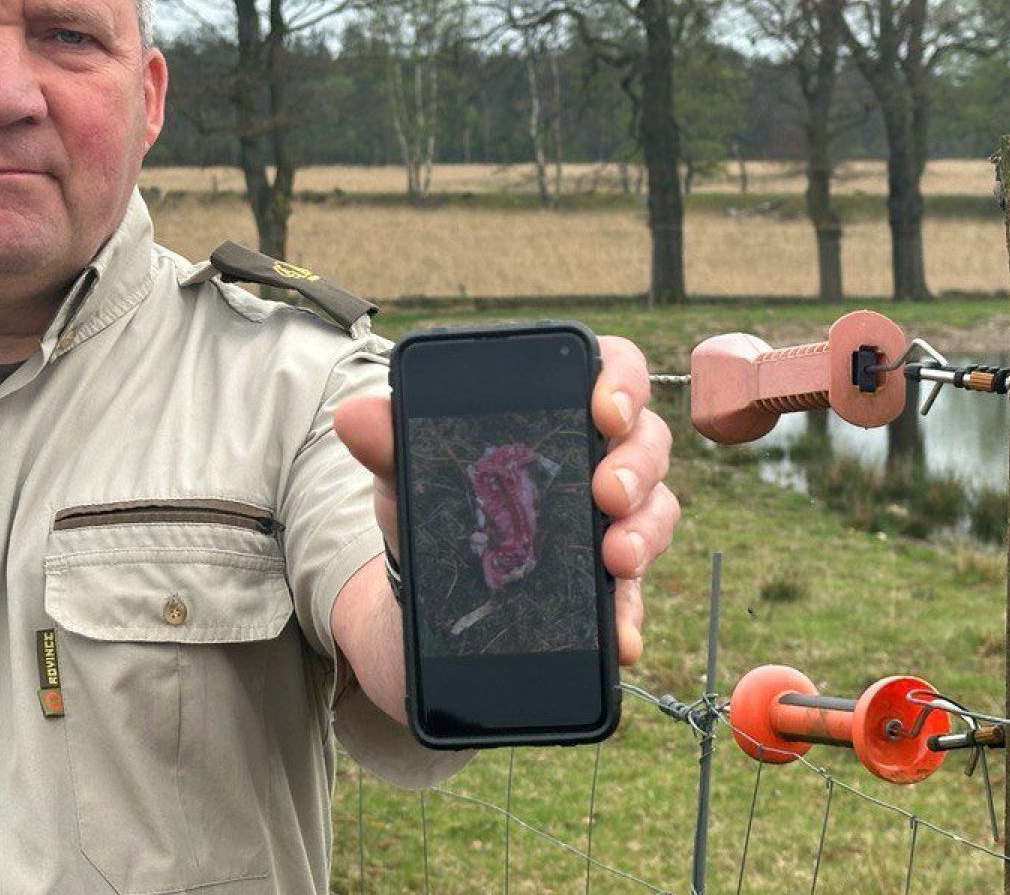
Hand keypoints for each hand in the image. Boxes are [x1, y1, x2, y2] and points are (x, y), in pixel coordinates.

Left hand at [332, 335, 678, 664]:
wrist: (423, 606)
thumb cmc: (434, 514)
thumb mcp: (407, 478)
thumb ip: (390, 444)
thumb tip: (354, 415)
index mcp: (559, 416)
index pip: (613, 372)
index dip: (623, 381)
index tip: (605, 408)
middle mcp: (598, 464)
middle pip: (647, 445)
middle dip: (636, 467)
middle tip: (608, 492)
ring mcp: (609, 528)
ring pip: (654, 515)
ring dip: (643, 535)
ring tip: (615, 559)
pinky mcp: (604, 591)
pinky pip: (633, 599)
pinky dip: (629, 617)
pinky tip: (620, 638)